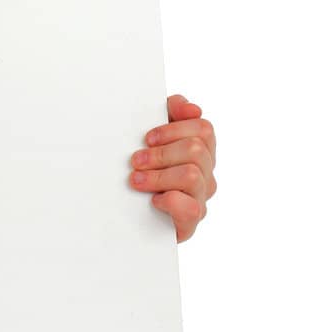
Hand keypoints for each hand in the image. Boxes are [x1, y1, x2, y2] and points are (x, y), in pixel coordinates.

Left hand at [128, 93, 217, 241]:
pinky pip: (189, 208)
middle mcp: (206, 174)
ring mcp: (200, 198)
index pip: (203, 129)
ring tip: (137, 180)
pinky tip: (153, 201)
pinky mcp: (190, 222)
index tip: (147, 138)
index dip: (174, 129)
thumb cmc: (141, 169)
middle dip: (160, 153)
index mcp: (200, 151)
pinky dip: (168, 201)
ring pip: (192, 175)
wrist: (125, 216)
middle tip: (136, 161)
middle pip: (196, 149)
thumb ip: (171, 111)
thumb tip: (192, 108)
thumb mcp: (152, 135)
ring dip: (158, 176)